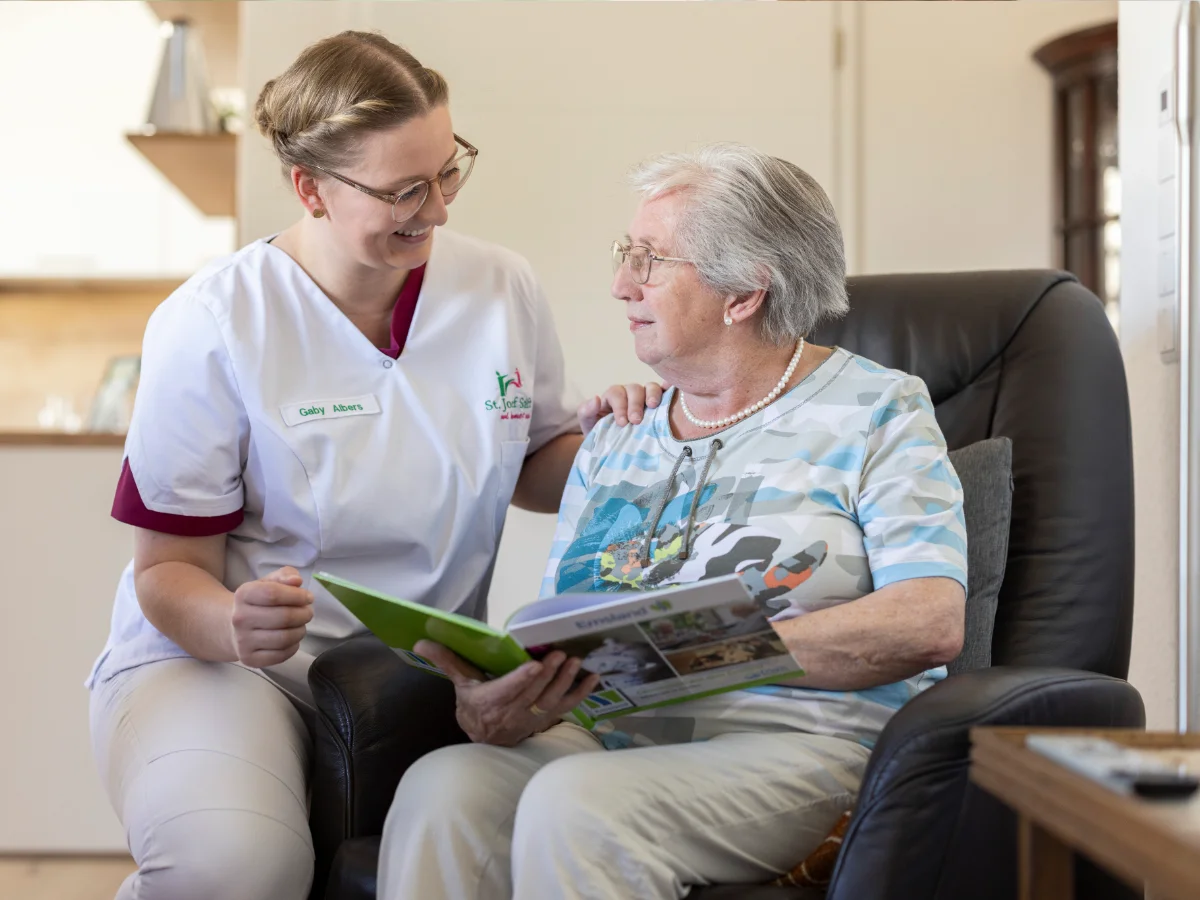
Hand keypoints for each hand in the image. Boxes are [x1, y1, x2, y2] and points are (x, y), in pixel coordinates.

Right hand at [229, 567, 313, 667]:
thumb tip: (296, 581)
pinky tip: (292, 639)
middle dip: (304, 614)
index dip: (297, 596)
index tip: (308, 597)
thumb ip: (285, 575)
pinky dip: (294, 646)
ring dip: (301, 630)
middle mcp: (239, 619)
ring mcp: (243, 641)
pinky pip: (281, 655)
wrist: (231, 626)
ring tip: (301, 625)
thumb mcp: (268, 582)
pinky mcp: (249, 659)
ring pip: (284, 638)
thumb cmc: (258, 601)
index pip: (273, 594)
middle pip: (283, 617)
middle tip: (308, 612)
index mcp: (243, 595)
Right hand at [414, 640, 600, 746]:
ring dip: (564, 682)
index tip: (534, 664)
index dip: (522, 679)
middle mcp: (512, 712)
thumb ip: (447, 660)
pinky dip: (580, 693)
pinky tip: (593, 677)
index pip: (507, 691)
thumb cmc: (473, 705)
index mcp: (489, 702)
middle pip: (532, 693)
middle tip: (560, 654)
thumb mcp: (459, 683)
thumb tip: (422, 642)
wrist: (484, 739)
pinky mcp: (546, 719)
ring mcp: (532, 718)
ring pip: (550, 700)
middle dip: (548, 674)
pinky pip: (566, 707)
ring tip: (575, 662)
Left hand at [578, 382, 667, 432]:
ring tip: (653, 406)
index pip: (616, 394)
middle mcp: (629, 393)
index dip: (620, 406)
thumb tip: (596, 398)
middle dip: (635, 403)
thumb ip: (586, 411)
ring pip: (650, 387)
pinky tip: (670, 390)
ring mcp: (645, 398)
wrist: (611, 448)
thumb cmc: (600, 434)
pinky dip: (668, 389)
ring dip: (652, 394)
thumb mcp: (588, 424)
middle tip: (636, 420)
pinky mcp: (658, 405)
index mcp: (613, 396)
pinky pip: (664, 392)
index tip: (622, 422)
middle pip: (634, 389)